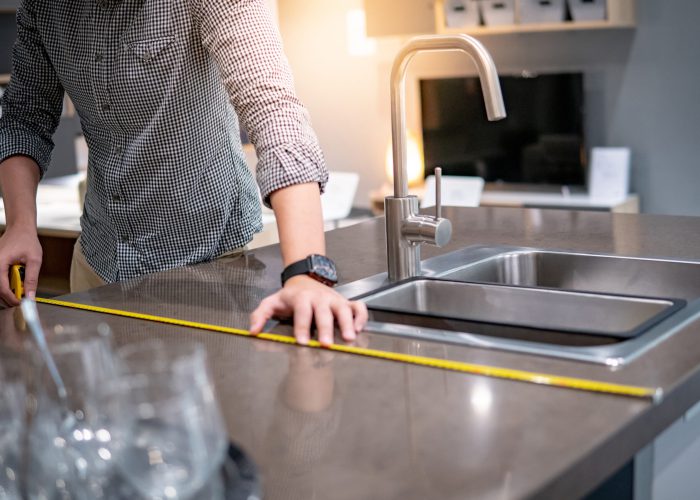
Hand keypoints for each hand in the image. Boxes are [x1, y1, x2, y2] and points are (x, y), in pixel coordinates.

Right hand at [0, 226, 41, 305]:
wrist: (20, 229)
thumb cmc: (27, 240)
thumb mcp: (34, 260)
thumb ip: (32, 279)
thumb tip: (30, 296)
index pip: (1, 287)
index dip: (11, 298)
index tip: (20, 303)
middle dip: (8, 296)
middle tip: (20, 300)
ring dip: (7, 290)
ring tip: (19, 290)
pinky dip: (5, 284)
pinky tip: (14, 283)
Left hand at [249, 275, 367, 345]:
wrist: (304, 278)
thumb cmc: (289, 296)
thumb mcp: (271, 302)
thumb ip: (259, 316)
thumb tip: (253, 332)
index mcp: (301, 298)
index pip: (302, 311)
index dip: (302, 326)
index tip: (302, 341)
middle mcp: (319, 298)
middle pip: (324, 312)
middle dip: (326, 328)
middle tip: (326, 344)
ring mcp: (334, 299)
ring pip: (344, 309)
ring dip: (347, 323)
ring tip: (349, 338)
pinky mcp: (345, 302)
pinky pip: (358, 307)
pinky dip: (361, 317)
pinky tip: (359, 329)